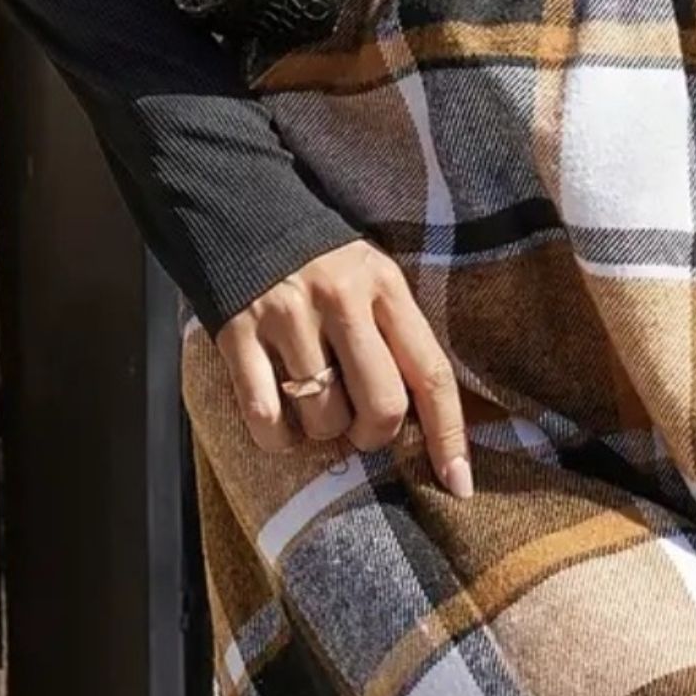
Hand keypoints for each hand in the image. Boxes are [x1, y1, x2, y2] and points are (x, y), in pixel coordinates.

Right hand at [215, 239, 473, 497]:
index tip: (459, 484)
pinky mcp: (237, 334)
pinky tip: (280, 421)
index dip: (449, 436)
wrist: (241, 211)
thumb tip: (425, 426)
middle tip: (359, 427)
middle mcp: (341, 300)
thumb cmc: (323, 266)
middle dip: (374, 435)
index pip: (430, 374)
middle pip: (381, 406)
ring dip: (321, 433)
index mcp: (386, 289)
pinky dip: (277, 439)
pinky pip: (266, 420)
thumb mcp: (373, 281)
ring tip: (313, 406)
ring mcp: (287, 317)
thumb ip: (398, 338)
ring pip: (323, 418)